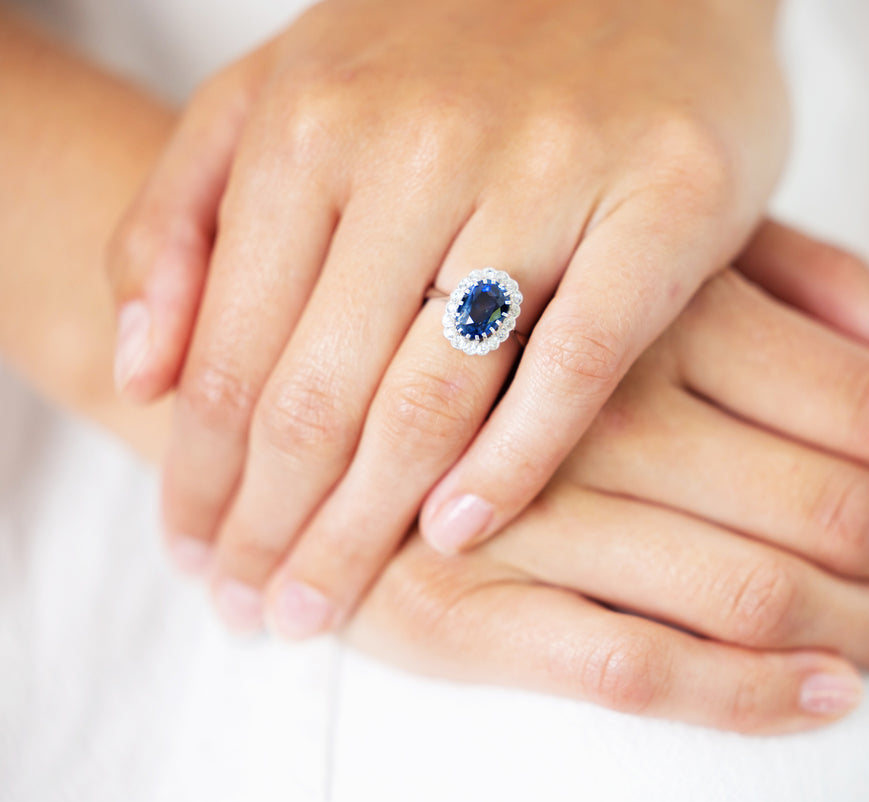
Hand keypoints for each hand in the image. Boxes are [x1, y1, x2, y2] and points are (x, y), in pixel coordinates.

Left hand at [106, 0, 789, 628]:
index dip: (203, 476)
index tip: (198, 559)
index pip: (234, 348)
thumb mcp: (292, 91)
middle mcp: (421, 144)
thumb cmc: (464, 48)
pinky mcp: (664, 201)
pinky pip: (578, 363)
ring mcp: (548, 170)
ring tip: (330, 603)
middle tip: (261, 614)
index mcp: (315, 121)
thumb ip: (189, 212)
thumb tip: (139, 368)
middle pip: (319, 389)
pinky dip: (516, 460)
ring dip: (368, 521)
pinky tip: (458, 532)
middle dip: (275, 525)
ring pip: (433, 390)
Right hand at [340, 254, 868, 734]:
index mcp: (656, 314)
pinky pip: (639, 668)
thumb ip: (801, 291)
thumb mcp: (649, 265)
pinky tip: (830, 692)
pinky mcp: (467, 611)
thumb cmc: (492, 330)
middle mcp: (606, 412)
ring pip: (756, 589)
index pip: (860, 400)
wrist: (291, 399)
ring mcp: (535, 518)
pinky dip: (749, 691)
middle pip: (831, 503)